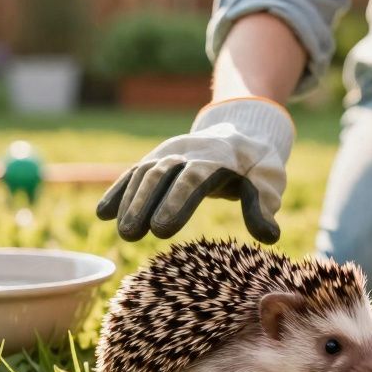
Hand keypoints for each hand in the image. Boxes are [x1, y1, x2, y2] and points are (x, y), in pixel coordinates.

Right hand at [95, 97, 293, 242]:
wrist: (240, 134)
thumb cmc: (256, 166)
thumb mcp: (268, 182)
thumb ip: (264, 206)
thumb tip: (269, 237)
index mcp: (218, 157)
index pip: (193, 179)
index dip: (176, 202)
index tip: (162, 229)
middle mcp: (188, 151)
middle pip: (162, 175)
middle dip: (144, 204)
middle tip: (131, 235)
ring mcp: (169, 152)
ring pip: (144, 173)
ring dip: (129, 201)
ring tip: (123, 232)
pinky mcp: (157, 159)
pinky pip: (134, 173)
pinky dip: (118, 191)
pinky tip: (102, 214)